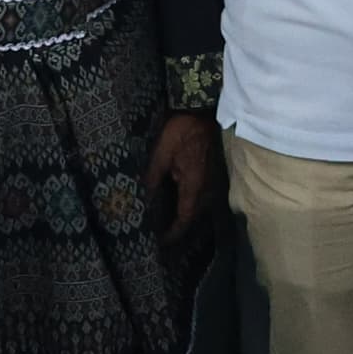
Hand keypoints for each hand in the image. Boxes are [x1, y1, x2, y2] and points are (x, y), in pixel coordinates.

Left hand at [146, 110, 219, 237]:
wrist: (203, 111)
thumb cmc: (181, 131)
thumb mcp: (162, 154)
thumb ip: (152, 178)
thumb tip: (141, 199)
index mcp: (193, 185)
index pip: (184, 218)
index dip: (173, 233)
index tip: (160, 242)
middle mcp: (206, 187)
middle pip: (193, 215)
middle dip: (178, 227)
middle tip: (160, 233)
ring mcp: (211, 180)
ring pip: (198, 206)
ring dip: (185, 215)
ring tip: (167, 220)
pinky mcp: (212, 172)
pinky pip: (201, 195)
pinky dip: (190, 202)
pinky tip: (178, 199)